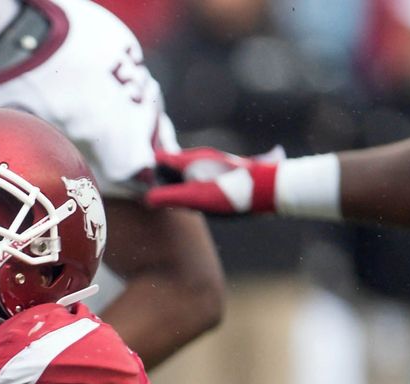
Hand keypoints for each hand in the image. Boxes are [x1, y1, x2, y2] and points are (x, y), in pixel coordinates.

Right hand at [146, 146, 281, 214]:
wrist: (269, 189)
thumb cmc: (231, 194)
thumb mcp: (195, 199)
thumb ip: (168, 198)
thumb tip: (146, 199)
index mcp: (189, 160)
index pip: (158, 159)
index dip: (147, 172)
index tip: (140, 186)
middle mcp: (201, 156)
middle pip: (171, 164)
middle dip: (162, 179)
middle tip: (158, 197)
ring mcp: (213, 162)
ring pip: (186, 170)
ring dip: (179, 184)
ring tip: (180, 201)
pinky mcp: (224, 169)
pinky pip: (200, 175)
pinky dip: (193, 185)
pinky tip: (202, 200)